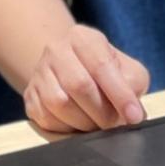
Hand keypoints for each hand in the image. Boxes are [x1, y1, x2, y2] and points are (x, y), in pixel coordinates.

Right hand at [23, 25, 150, 133]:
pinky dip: (67, 128)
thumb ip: (133, 84)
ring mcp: (39, 72)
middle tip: (115, 123)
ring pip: (59, 104)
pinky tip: (78, 123)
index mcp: (82, 37)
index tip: (134, 116)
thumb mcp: (126, 68)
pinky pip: (46, 118)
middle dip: (102, 112)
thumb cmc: (103, 70)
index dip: (120, 94)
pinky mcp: (30, 95)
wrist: (70, 67)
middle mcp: (56, 50)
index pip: (101, 66)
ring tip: (97, 123)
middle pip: (78, 85)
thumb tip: (132, 112)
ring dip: (85, 123)